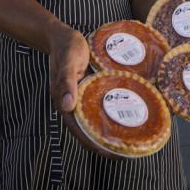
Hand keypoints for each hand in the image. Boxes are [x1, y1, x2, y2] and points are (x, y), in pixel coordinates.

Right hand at [47, 25, 121, 157]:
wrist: (61, 35)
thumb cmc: (66, 46)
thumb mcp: (68, 60)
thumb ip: (66, 81)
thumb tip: (67, 106)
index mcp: (64, 100)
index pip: (78, 129)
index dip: (93, 144)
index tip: (110, 153)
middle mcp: (71, 103)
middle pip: (87, 129)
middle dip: (104, 142)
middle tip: (127, 150)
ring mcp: (79, 97)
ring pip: (93, 119)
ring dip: (107, 130)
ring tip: (128, 138)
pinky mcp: (86, 89)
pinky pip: (97, 105)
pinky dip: (108, 113)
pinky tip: (123, 115)